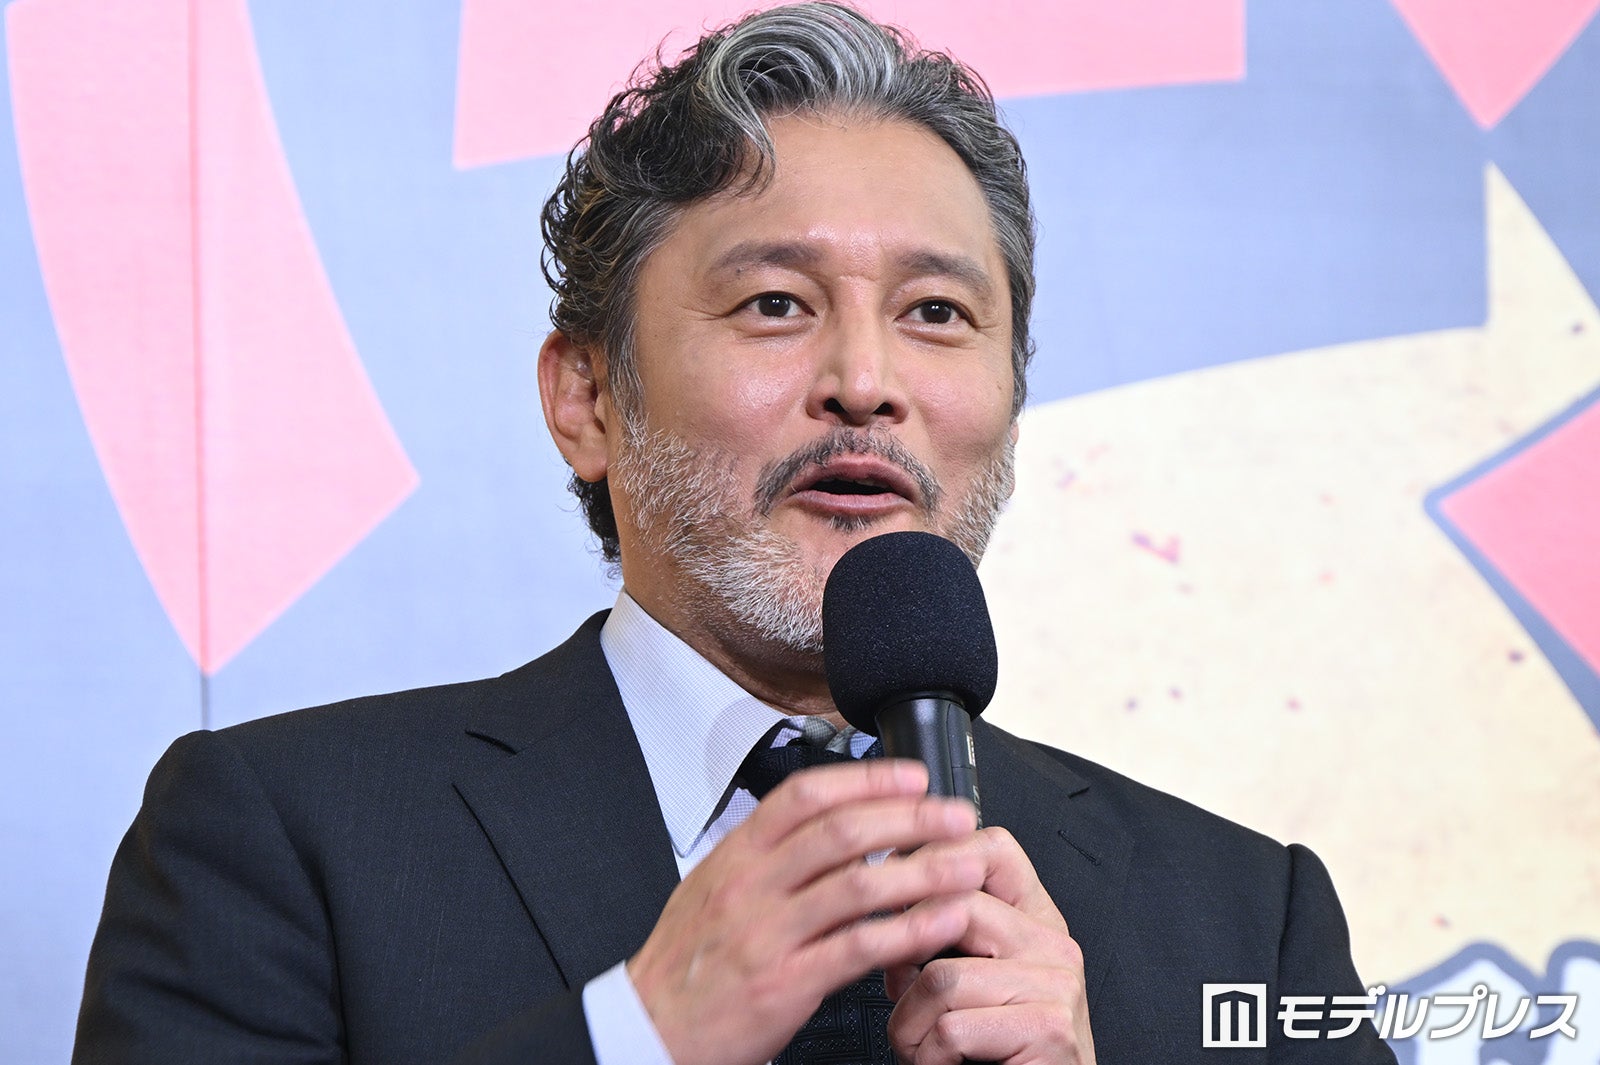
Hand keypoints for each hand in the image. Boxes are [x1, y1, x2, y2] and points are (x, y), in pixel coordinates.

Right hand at [626, 759, 985, 1064]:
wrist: (650, 1029)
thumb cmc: (688, 962)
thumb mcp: (714, 887)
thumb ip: (770, 855)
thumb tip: (834, 824)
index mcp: (737, 854)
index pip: (806, 795)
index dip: (866, 780)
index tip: (912, 777)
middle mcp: (751, 885)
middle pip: (842, 832)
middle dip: (910, 819)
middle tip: (956, 816)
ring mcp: (767, 934)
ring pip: (858, 886)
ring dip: (923, 872)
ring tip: (966, 865)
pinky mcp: (786, 983)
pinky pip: (859, 948)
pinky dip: (908, 931)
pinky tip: (940, 921)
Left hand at [885, 827, 1094, 1064]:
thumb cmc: (1004, 1052)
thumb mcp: (978, 980)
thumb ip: (949, 935)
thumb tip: (888, 902)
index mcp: (1038, 921)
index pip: (993, 849)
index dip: (935, 857)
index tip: (896, 885)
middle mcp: (1055, 944)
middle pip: (957, 905)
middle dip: (905, 950)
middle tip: (895, 986)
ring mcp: (1057, 986)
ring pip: (942, 976)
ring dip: (908, 1022)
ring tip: (916, 1044)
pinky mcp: (1049, 1030)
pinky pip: (952, 1029)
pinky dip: (925, 1056)